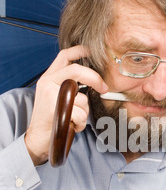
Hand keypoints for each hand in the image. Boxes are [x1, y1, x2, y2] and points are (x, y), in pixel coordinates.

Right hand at [25, 46, 107, 164]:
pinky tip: (73, 125)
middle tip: (103, 88)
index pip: (64, 56)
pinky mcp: (54, 107)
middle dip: (94, 79)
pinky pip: (79, 113)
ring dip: (84, 112)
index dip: (80, 51)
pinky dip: (81, 123)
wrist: (38, 139)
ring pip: (82, 98)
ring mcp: (50, 94)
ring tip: (75, 119)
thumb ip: (68, 86)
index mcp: (49, 78)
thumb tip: (93, 80)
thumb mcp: (56, 97)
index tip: (93, 52)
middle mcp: (48, 82)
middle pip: (76, 70)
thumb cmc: (51, 119)